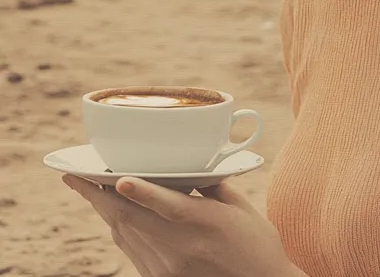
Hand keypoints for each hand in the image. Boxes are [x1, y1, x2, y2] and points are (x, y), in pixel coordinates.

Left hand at [62, 173, 301, 276]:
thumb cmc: (256, 243)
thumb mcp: (239, 207)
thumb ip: (209, 183)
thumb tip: (183, 163)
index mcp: (205, 224)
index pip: (169, 207)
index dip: (143, 193)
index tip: (119, 180)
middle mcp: (181, 248)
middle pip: (130, 220)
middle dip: (96, 196)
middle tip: (73, 175)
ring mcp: (168, 268)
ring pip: (124, 234)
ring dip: (102, 209)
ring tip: (85, 187)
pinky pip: (131, 248)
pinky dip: (118, 226)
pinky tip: (112, 212)